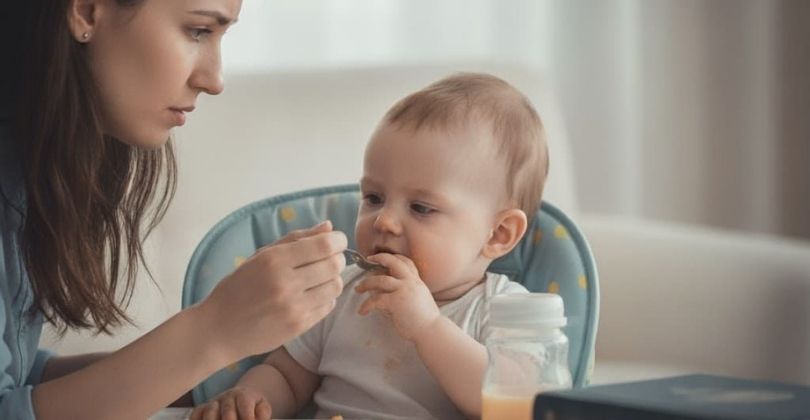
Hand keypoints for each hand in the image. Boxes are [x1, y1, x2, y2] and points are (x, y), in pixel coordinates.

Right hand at [189, 386, 270, 419]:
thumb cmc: (253, 406)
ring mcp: (213, 402)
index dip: (248, 417)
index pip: (245, 405)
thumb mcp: (263, 407)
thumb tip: (256, 419)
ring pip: (210, 412)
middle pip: (227, 411)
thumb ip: (263, 413)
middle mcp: (227, 397)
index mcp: (243, 395)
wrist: (242, 396)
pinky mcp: (203, 409)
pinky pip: (196, 414)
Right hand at [198, 220, 346, 361]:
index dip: (338, 240)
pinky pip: (328, 306)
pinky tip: (311, 296)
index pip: (324, 245)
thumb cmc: (239, 287)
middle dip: (337, 258)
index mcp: (274, 260)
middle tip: (328, 259)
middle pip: (334, 265)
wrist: (219, 329)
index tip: (336, 240)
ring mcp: (293, 307)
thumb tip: (328, 227)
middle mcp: (286, 283)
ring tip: (319, 279)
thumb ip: (296, 239)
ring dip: (333, 279)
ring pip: (335, 286)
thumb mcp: (260, 256)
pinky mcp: (299, 326)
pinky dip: (326, 298)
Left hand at [354, 253, 440, 341]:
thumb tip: (389, 292)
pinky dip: (366, 305)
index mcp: (416, 281)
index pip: (406, 262)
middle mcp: (410, 282)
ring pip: (379, 280)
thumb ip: (407, 292)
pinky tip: (362, 311)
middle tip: (368, 260)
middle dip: (379, 258)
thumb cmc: (425, 319)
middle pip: (393, 262)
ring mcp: (403, 290)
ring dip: (365, 283)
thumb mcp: (419, 299)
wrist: (431, 330)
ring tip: (358, 289)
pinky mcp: (396, 302)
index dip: (393, 257)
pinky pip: (376, 300)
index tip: (382, 258)